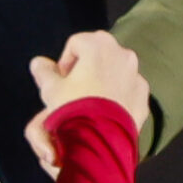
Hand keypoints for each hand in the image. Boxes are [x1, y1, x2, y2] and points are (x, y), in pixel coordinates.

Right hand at [23, 32, 149, 173]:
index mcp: (98, 45)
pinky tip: (107, 110)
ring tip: (91, 99)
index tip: (61, 80)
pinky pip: (129, 88)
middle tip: (75, 86)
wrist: (101, 139)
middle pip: (100, 51)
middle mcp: (122, 54)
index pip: (76, 42)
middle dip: (87, 64)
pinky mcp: (144, 96)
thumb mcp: (51, 90)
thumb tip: (38, 63)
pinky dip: (119, 94)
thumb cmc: (74, 109)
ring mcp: (136, 75)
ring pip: (117, 69)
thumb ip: (44, 72)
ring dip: (104, 77)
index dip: (65, 61)